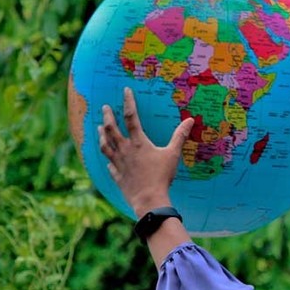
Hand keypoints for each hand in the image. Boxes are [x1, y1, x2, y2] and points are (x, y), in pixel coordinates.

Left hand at [99, 88, 193, 217]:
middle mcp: (125, 150)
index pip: (131, 117)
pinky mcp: (117, 176)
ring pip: (105, 145)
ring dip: (102, 135)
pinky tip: (108, 159)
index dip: (128, 102)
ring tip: (99, 128)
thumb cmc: (162, 176)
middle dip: (108, 116)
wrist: (148, 199)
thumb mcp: (173, 155)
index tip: (125, 91)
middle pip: (112, 129)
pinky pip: (110, 165)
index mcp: (138, 142)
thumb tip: (190, 121)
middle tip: (105, 107)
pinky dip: (108, 160)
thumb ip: (179, 136)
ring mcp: (119, 163)